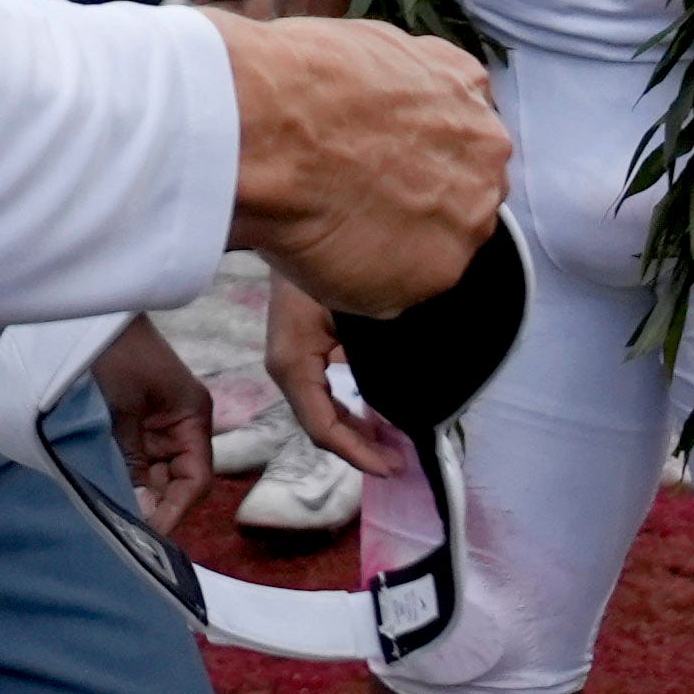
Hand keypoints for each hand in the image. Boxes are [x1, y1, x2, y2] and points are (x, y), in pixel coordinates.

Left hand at [86, 312, 208, 531]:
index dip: (177, 509)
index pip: (196, 478)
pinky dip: (127, 478)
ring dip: (139, 494)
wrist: (92, 318)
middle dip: (156, 506)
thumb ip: (134, 459)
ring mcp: (159, 427)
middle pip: (178, 481)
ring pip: (157, 475)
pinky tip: (111, 494)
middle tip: (128, 534)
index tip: (152, 534)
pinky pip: (138, 461)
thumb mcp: (125, 410)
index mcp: (193, 419)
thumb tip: (142, 508)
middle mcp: (182, 427)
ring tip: (117, 520)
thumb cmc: (117, 356)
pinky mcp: (137, 424)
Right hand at [217, 12, 503, 313]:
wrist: (268, 127)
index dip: (412, 148)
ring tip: (330, 224)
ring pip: (435, 242)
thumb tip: (383, 101)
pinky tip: (323, 250)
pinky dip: (364, 280)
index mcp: (467, 88)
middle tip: (352, 195)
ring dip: (393, 242)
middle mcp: (485, 156)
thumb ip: (401, 82)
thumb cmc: (295, 79)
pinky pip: (400, 287)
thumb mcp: (368, 45)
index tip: (373, 157)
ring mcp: (466, 219)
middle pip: (460, 188)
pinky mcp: (435, 273)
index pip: (456, 130)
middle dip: (415, 196)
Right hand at [264, 273, 410, 486]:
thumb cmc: (325, 267)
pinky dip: (349, 411)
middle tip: (400, 462)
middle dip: (360, 449)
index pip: (323, 428)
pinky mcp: (302, 351)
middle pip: (322, 427)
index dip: (358, 454)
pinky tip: (376, 415)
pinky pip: (324, 393)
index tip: (393, 467)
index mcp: (294, 363)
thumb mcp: (355, 314)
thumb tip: (405, 397)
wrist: (296, 226)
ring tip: (393, 446)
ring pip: (323, 413)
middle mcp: (288, 368)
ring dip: (356, 432)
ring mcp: (292, 360)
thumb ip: (374, 358)